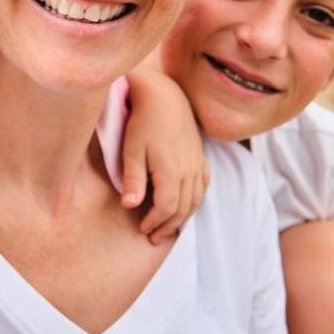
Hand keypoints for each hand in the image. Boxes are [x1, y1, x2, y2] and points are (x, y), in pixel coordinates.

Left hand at [120, 68, 208, 244]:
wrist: (164, 96)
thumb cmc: (143, 121)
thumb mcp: (131, 150)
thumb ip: (132, 179)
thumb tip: (130, 205)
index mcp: (171, 171)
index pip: (166, 208)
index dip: (155, 222)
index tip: (143, 229)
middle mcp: (189, 171)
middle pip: (183, 208)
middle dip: (168, 226)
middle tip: (154, 237)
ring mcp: (197, 163)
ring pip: (196, 200)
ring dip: (183, 217)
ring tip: (168, 227)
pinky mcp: (200, 156)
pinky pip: (203, 185)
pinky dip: (195, 200)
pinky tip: (186, 204)